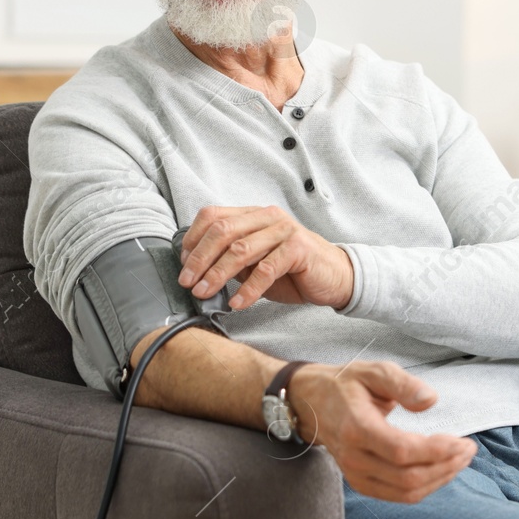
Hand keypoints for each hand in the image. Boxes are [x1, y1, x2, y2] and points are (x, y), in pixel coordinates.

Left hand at [178, 205, 353, 309]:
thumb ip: (232, 260)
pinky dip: (248, 290)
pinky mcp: (298, 249)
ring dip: (217, 274)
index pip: (213, 216)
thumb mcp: (255, 263)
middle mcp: (267, 217)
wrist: (335, 277)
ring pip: (240, 249)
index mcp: (253, 215)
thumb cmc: (293, 271)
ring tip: (205, 293)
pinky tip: (238, 304)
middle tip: (188, 282)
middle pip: (222, 230)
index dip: (193, 239)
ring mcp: (284, 230)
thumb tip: (197, 269)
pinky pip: (266, 269)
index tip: (183, 265)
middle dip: (199, 258)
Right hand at [284, 360, 475, 502]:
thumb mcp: (374, 371)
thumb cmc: (347, 384)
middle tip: (469, 448)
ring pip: (407, 492)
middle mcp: (354, 457)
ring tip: (460, 459)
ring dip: (440, 478)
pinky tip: (441, 469)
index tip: (462, 441)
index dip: (437, 451)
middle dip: (446, 466)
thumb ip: (403, 384)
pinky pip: (399, 495)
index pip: (402, 451)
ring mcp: (355, 474)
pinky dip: (426, 486)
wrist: (313, 403)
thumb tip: (431, 401)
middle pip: (409, 477)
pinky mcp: (361, 483)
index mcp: (357, 428)